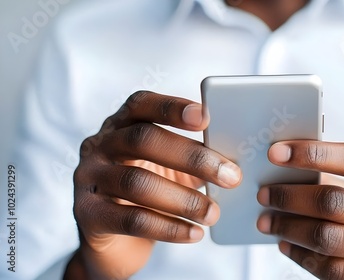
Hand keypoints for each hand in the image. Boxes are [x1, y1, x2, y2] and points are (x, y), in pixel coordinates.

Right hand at [65, 91, 241, 278]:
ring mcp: (89, 179)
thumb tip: (232, 162)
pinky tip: (194, 233)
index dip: (171, 107)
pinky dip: (169, 228)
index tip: (205, 117)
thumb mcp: (169, 170)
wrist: (114, 243)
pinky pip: (132, 220)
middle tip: (230, 176)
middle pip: (143, 140)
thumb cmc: (148, 195)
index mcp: (119, 126)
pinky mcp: (88, 215)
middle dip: (192, 157)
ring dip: (184, 199)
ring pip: (137, 183)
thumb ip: (192, 160)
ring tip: (213, 213)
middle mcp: (99, 146)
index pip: (141, 105)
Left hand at [257, 141, 343, 278]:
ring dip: (288, 227)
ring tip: (266, 220)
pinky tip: (285, 244)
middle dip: (290, 196)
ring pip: (327, 238)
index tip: (276, 153)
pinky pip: (330, 269)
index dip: (314, 153)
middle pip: (335, 202)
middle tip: (264, 193)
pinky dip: (300, 254)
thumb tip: (289, 170)